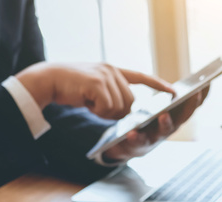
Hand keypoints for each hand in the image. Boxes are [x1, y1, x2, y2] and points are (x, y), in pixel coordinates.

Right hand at [16, 62, 175, 119]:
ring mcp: (106, 76)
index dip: (158, 84)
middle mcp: (113, 71)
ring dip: (105, 112)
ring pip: (120, 107)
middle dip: (117, 111)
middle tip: (97, 106)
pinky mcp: (98, 83)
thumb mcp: (96, 88)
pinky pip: (108, 107)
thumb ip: (113, 93)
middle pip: (130, 102)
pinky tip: (86, 102)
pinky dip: (98, 111)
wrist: (48, 79)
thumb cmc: (72, 88)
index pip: (141, 77)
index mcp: (114, 70)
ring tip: (89, 102)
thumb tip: (127, 110)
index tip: (173, 91)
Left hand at [101, 86, 209, 163]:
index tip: (206, 83)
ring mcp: (156, 137)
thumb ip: (170, 98)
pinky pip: (139, 141)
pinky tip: (131, 133)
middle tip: (194, 94)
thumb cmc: (147, 123)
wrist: (129, 143)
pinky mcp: (140, 145)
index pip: (190, 106)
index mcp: (174, 118)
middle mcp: (169, 128)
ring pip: (164, 131)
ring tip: (164, 114)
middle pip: (183, 117)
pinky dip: (136, 137)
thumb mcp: (160, 110)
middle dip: (190, 106)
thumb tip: (179, 84)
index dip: (199, 96)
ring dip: (165, 123)